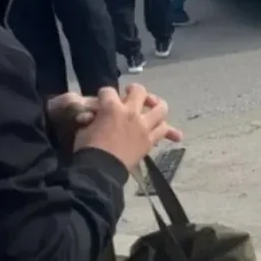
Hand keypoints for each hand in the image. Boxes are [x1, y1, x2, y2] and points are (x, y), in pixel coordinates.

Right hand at [50, 91, 180, 149]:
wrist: (100, 170)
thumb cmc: (87, 149)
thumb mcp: (84, 129)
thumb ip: (91, 117)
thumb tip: (92, 114)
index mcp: (111, 107)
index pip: (108, 91)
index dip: (104, 94)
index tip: (103, 98)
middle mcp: (131, 112)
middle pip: (140, 91)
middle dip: (134, 90)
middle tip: (130, 94)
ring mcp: (143, 125)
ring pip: (160, 108)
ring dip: (158, 105)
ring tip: (154, 107)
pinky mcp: (150, 140)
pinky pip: (164, 131)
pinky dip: (170, 133)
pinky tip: (176, 136)